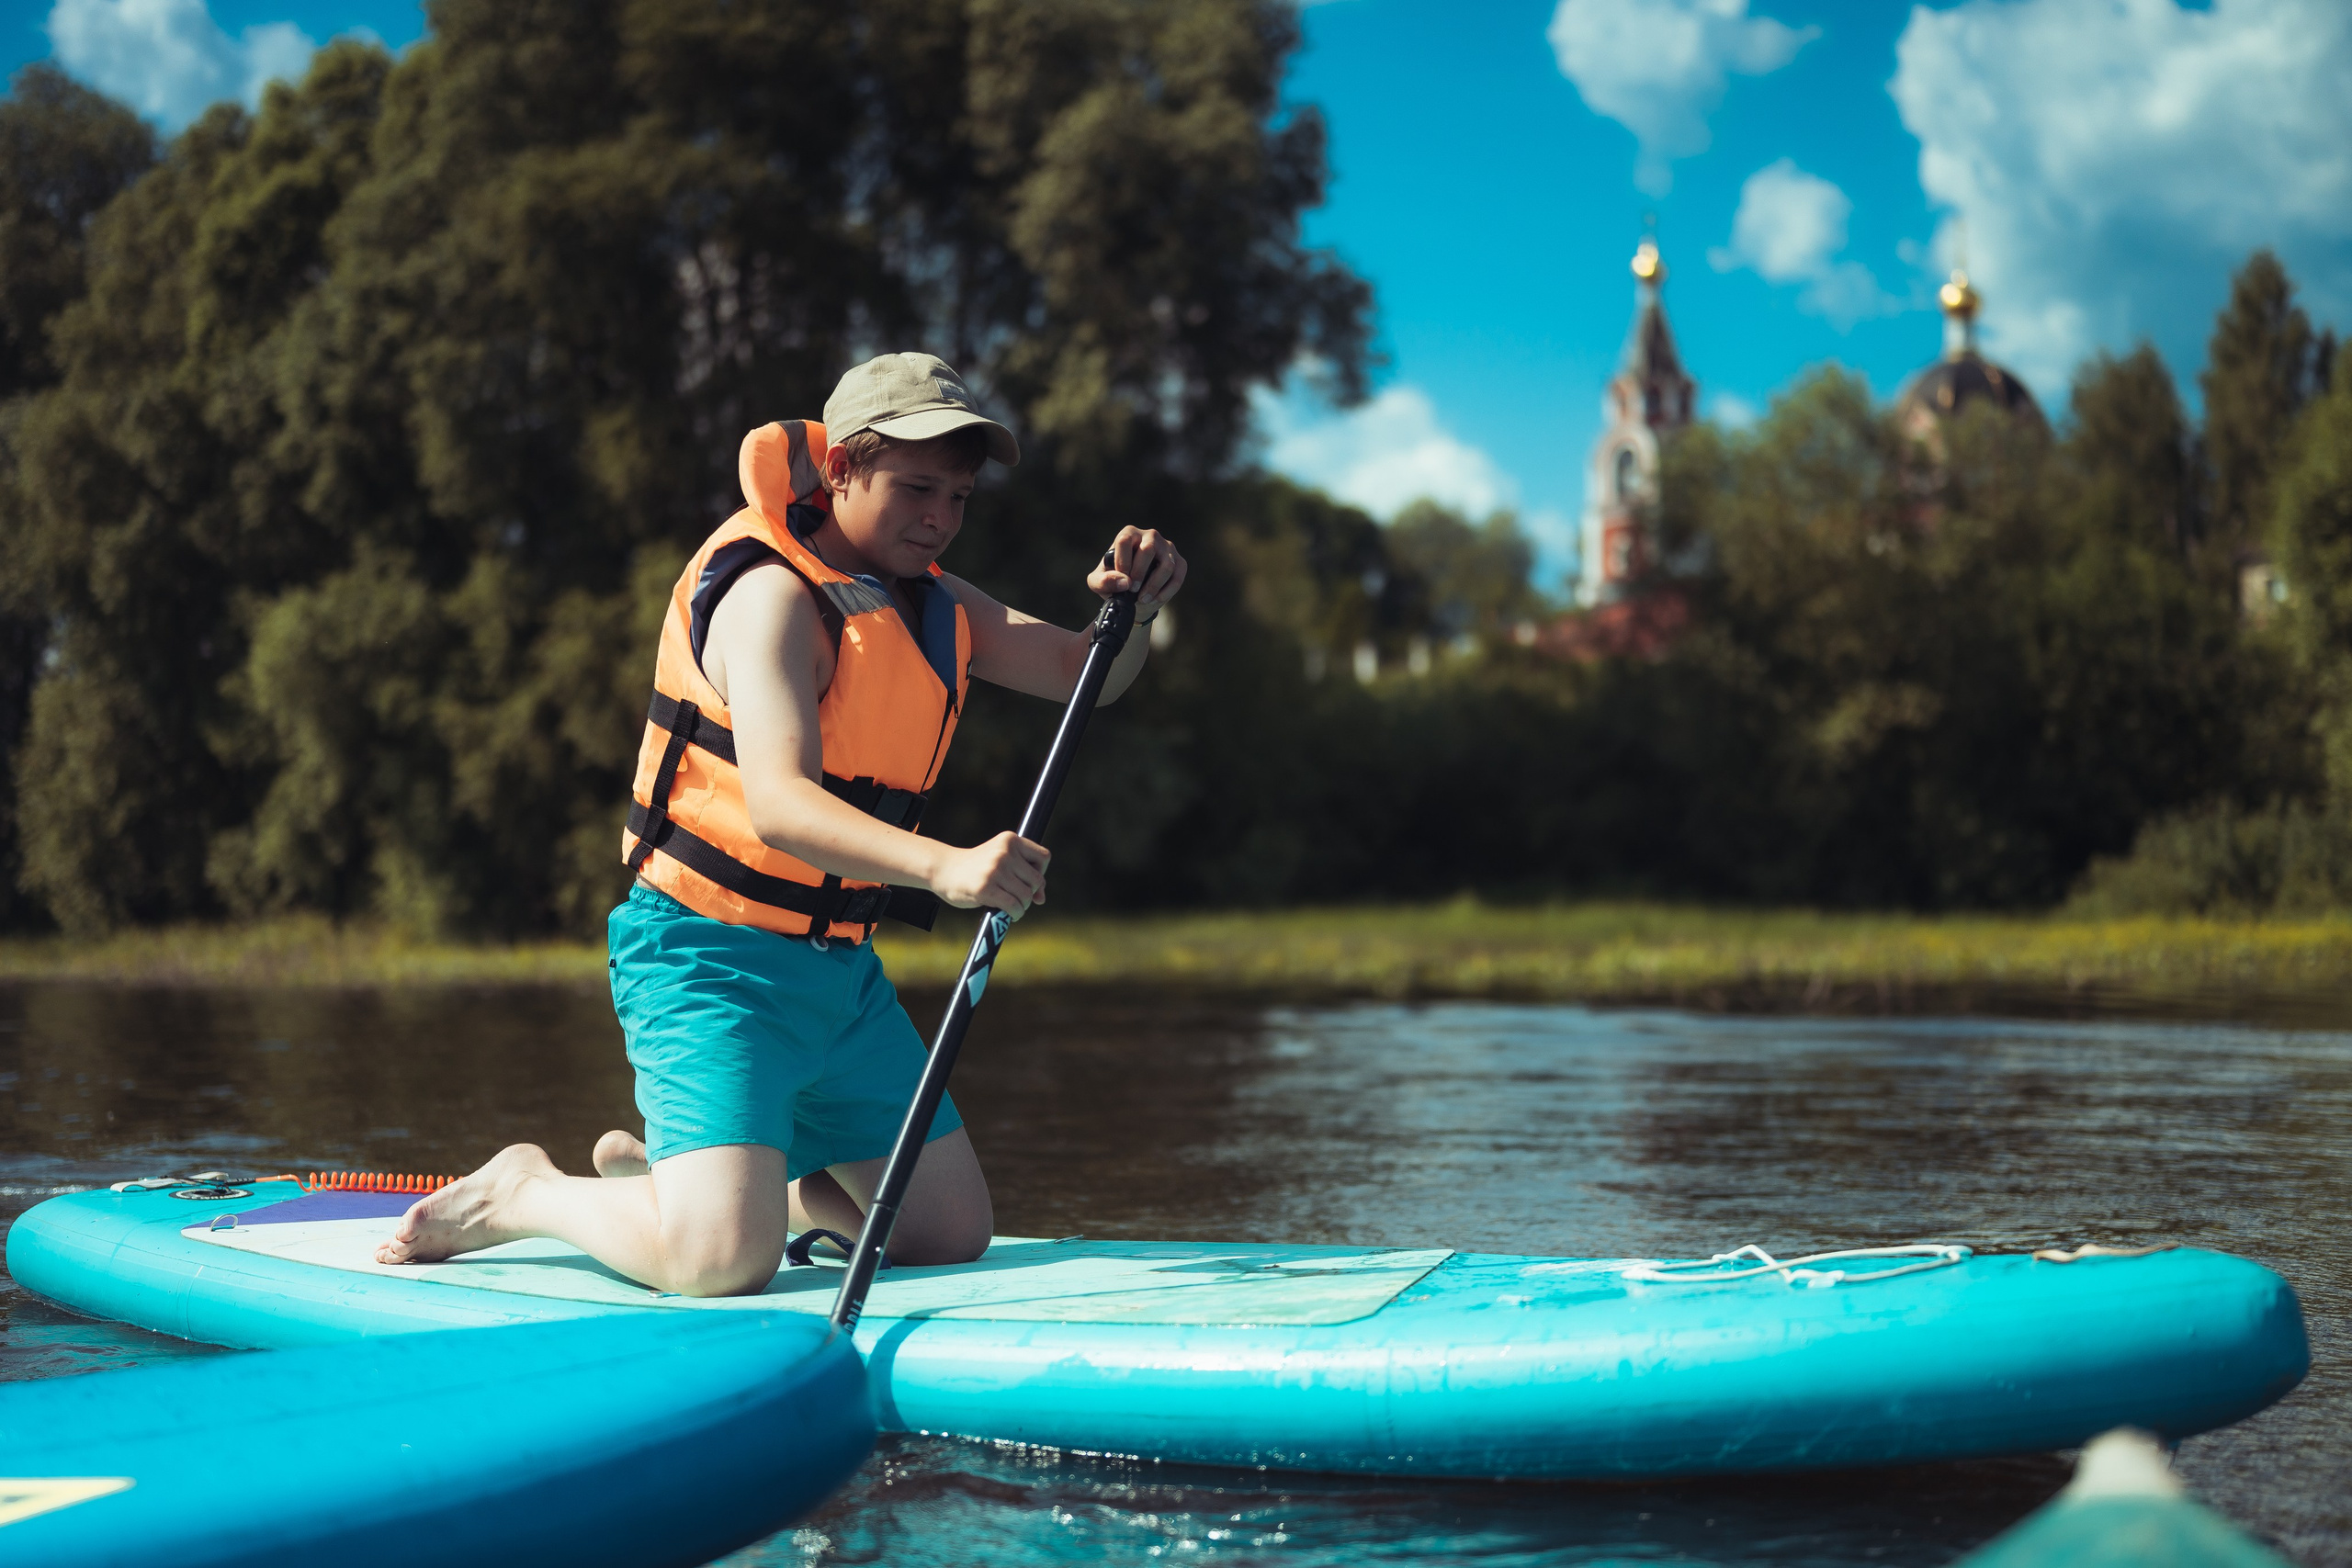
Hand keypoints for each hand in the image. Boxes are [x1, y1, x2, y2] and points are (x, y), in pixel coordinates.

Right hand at [930, 831, 1049, 916]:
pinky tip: (1010, 914)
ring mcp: (995, 870)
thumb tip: (1041, 899)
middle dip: (1030, 893)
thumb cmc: (977, 868)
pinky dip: (1016, 914)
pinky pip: (1014, 906)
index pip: (1044, 857)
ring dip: (1023, 906)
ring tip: (1012, 906)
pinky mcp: (986, 888)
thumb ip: (1024, 874)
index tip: (1027, 881)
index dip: (1040, 873)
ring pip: (1026, 895)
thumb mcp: (1001, 860)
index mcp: (1010, 840)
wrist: (943, 870)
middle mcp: (1004, 852)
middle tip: (1017, 897)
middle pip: (1037, 880)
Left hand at [1089, 527, 1186, 619]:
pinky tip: (1155, 599)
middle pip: (1148, 549)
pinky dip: (1167, 591)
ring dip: (1154, 585)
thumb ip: (1103, 581)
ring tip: (1143, 598)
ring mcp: (1167, 548)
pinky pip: (1178, 576)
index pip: (1125, 540)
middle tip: (1133, 591)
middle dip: (1139, 573)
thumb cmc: (1115, 582)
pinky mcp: (1179, 562)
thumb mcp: (1099, 583)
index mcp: (1129, 534)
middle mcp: (1150, 536)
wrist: (1134, 595)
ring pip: (1166, 565)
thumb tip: (1125, 582)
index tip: (1122, 580)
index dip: (1123, 562)